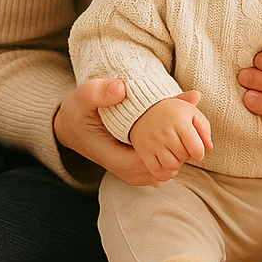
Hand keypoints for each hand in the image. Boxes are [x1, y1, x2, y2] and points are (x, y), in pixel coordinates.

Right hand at [53, 81, 203, 186]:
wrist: (69, 126)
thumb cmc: (78, 111)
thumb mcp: (85, 96)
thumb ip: (100, 92)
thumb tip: (121, 89)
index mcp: (117, 159)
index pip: (156, 164)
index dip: (175, 147)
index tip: (182, 124)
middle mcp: (126, 171)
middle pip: (167, 168)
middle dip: (182, 148)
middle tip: (192, 122)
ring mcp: (132, 172)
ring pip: (167, 169)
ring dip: (180, 151)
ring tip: (188, 127)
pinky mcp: (136, 166)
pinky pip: (162, 166)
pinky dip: (173, 153)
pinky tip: (177, 134)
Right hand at [130, 95, 212, 181]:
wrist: (144, 109)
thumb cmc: (172, 112)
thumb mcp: (191, 112)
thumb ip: (204, 127)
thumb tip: (209, 147)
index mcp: (180, 122)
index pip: (196, 148)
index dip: (199, 154)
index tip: (197, 151)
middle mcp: (166, 132)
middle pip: (184, 157)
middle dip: (187, 156)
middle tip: (184, 149)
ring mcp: (153, 142)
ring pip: (171, 165)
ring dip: (176, 164)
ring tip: (175, 156)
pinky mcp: (144, 151)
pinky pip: (156, 170)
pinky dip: (164, 172)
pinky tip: (167, 163)